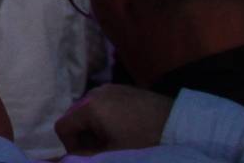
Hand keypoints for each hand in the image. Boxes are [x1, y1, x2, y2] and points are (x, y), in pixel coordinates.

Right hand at [56, 87, 174, 154]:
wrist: (180, 125)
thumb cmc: (144, 141)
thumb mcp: (113, 153)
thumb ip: (85, 157)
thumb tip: (64, 160)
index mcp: (89, 107)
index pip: (63, 127)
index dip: (70, 146)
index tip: (88, 156)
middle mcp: (95, 92)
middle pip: (75, 117)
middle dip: (83, 136)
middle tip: (103, 150)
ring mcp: (110, 87)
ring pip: (89, 110)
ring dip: (95, 127)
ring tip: (115, 140)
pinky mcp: (124, 88)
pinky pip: (104, 104)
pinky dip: (107, 118)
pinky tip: (125, 129)